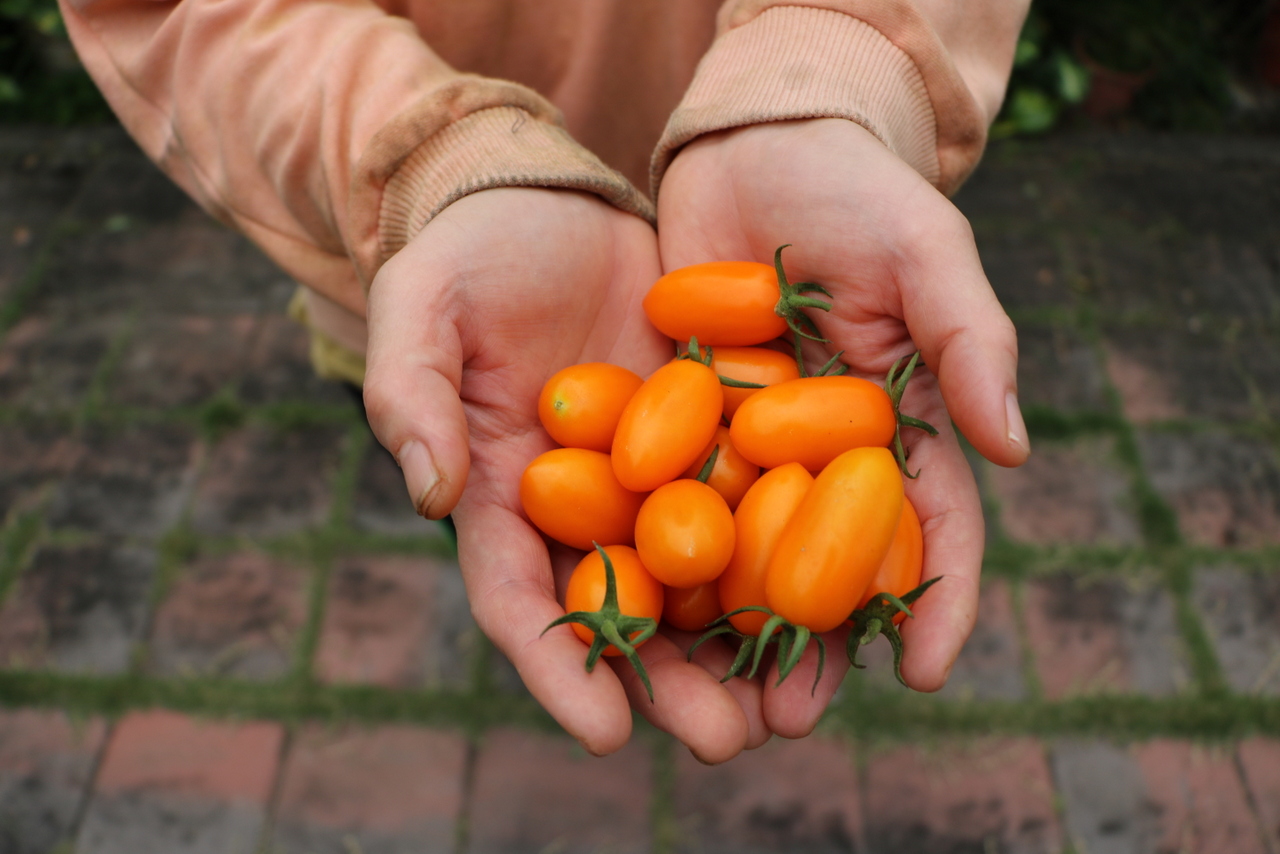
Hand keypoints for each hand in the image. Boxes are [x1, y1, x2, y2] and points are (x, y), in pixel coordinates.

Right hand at [362, 188, 768, 761]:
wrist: (548, 204)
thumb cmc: (467, 255)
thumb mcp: (422, 308)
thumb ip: (410, 393)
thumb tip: (429, 492)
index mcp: (503, 495)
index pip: (520, 599)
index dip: (558, 667)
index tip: (603, 733)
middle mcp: (583, 506)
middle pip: (624, 613)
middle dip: (670, 683)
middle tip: (727, 739)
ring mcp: (652, 475)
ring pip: (697, 580)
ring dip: (740, 646)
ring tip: (792, 705)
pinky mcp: (711, 434)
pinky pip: (751, 502)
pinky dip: (786, 552)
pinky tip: (837, 597)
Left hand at [657, 119, 1029, 733]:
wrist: (755, 144)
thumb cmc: (857, 192)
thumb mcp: (926, 252)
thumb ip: (972, 340)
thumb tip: (1017, 449)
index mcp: (894, 428)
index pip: (929, 529)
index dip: (937, 600)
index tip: (927, 670)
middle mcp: (818, 454)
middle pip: (824, 567)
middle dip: (814, 645)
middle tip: (791, 720)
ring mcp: (744, 445)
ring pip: (740, 553)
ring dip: (727, 629)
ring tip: (710, 700)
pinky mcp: (674, 423)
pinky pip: (666, 498)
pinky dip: (654, 555)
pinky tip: (634, 612)